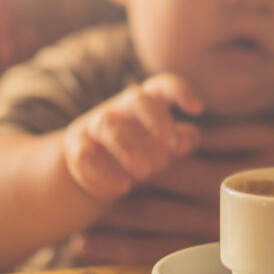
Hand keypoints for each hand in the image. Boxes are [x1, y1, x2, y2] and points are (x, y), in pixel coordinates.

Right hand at [63, 74, 203, 201]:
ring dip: (128, 148)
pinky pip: (85, 154)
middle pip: (136, 99)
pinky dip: (102, 173)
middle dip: (156, 120)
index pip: (162, 85)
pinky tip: (120, 188)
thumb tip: (186, 140)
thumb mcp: (163, 146)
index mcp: (145, 102)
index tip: (198, 109)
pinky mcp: (76, 146)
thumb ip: (180, 141)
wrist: (90, 166)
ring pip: (109, 125)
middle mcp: (120, 108)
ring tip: (144, 174)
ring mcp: (95, 124)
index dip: (181, 91)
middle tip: (170, 147)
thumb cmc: (138, 150)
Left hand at [70, 121, 273, 263]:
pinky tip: (98, 250)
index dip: (131, 158)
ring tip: (75, 231)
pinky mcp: (217, 253)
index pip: (169, 166)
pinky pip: (165, 255)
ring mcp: (215, 237)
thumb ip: (226, 136)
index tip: (100, 152)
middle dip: (112, 198)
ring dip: (112, 231)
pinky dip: (126, 253)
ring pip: (152, 234)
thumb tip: (180, 132)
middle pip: (153, 203)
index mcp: (228, 176)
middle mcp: (217, 211)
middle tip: (72, 195)